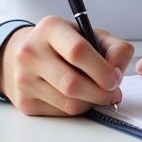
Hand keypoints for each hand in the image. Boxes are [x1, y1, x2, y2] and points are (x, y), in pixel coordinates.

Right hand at [0, 16, 132, 115]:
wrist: (25, 53)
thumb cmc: (62, 44)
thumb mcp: (89, 34)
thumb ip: (114, 48)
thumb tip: (117, 73)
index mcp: (50, 28)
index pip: (77, 51)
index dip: (101, 69)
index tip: (114, 79)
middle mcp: (31, 52)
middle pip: (71, 83)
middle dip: (99, 93)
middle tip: (112, 93)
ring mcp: (24, 78)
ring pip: (68, 103)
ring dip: (90, 103)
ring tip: (96, 94)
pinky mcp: (25, 101)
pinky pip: (60, 113)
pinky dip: (76, 109)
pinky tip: (77, 97)